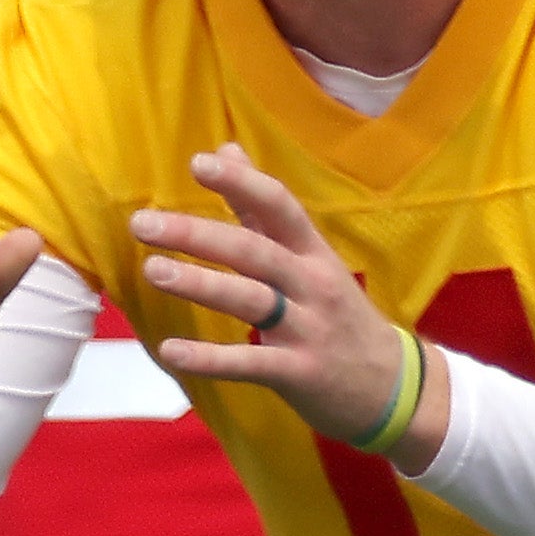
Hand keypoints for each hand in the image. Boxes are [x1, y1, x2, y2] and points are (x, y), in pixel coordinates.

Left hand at [130, 146, 440, 451]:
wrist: (391, 385)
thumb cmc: (337, 314)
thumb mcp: (310, 259)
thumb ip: (263, 209)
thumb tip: (226, 150)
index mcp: (312, 251)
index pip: (279, 206)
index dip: (241, 183)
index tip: (198, 163)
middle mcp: (313, 283)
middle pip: (254, 251)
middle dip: (198, 234)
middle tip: (143, 223)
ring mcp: (308, 328)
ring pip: (251, 300)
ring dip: (200, 284)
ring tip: (152, 271)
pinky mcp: (300, 372)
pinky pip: (250, 363)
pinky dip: (210, 359)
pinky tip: (170, 352)